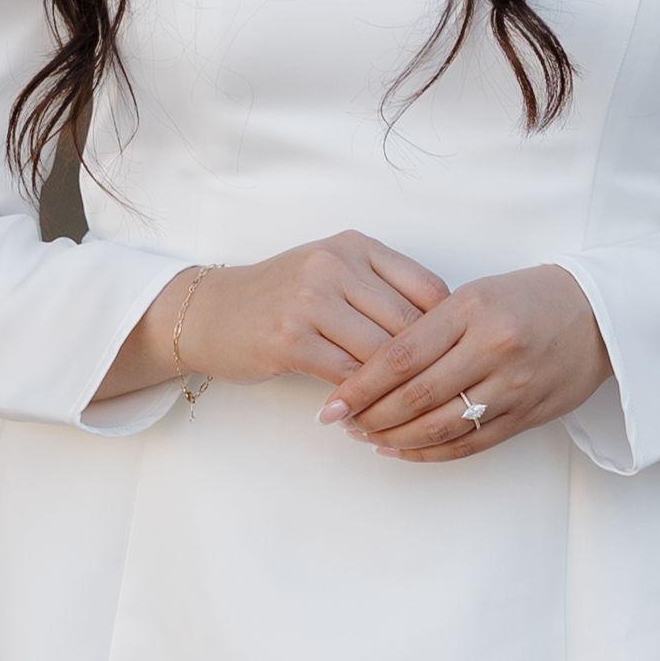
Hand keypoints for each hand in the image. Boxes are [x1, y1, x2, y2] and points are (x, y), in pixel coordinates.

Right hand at [100, 231, 445, 410]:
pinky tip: (364, 415)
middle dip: (425, 368)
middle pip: (408, 324)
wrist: (209, 312)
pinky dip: (361, 401)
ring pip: (380, 354)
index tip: (450, 360)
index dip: (446, 330)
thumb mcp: (333, 273)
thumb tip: (444, 333)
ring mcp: (310, 299)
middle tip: (437, 400)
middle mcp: (335, 264)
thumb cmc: (281, 297)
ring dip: (394, 391)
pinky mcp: (289, 338)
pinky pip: (346, 376)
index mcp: (356, 245)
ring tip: (404, 414)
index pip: (428, 289)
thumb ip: (382, 290)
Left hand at [333, 264, 608, 462]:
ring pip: (439, 426)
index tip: (331, 401)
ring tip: (365, 437)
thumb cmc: (530, 297)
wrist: (602, 315)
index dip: (359, 385)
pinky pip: (469, 444)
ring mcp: (512, 387)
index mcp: (472, 311)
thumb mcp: (477, 293)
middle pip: (415, 395)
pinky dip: (429, 452)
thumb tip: (374, 365)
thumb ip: (431, 326)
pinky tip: (401, 450)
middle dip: (369, 416)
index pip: (401, 355)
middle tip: (340, 422)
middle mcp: (492, 349)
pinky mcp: (527, 415)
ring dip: (394, 438)